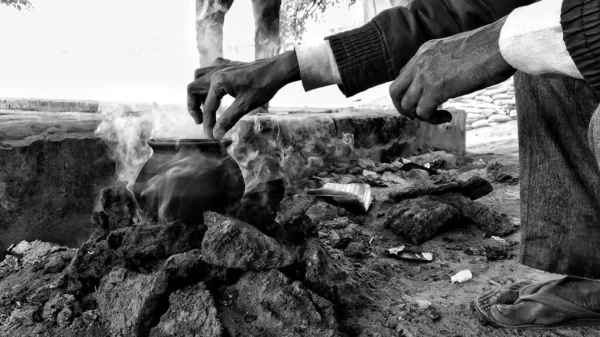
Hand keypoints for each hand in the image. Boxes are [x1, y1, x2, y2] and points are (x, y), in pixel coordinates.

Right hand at [187, 51, 300, 138]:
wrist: (277, 69)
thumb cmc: (263, 86)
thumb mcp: (245, 106)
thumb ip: (228, 120)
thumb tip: (216, 135)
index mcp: (218, 82)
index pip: (207, 107)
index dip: (208, 123)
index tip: (210, 135)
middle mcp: (216, 72)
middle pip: (193, 89)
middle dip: (194, 107)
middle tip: (200, 121)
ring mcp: (221, 66)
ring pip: (199, 78)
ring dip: (198, 93)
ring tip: (205, 107)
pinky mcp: (228, 65)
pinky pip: (210, 71)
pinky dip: (207, 83)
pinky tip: (215, 91)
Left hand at [389, 16, 514, 124]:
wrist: (500, 45)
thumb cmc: (490, 49)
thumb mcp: (458, 52)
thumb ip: (446, 64)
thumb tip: (448, 80)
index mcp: (426, 50)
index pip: (404, 74)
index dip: (410, 91)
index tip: (423, 100)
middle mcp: (420, 61)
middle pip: (395, 90)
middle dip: (402, 107)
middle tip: (416, 116)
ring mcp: (425, 75)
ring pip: (407, 104)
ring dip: (421, 116)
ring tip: (440, 116)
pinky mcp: (435, 89)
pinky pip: (423, 112)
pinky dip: (433, 119)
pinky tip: (448, 116)